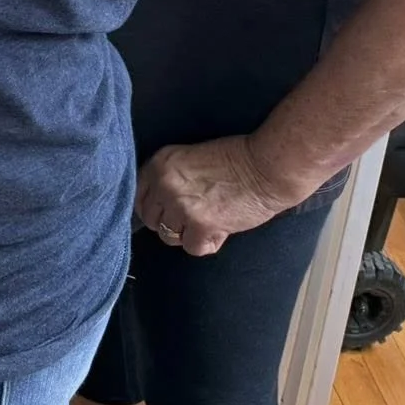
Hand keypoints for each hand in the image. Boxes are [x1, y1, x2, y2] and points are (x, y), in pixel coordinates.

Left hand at [136, 136, 307, 255]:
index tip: (165, 210)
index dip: (153, 206)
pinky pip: (191, 247)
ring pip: (168, 236)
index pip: (139, 194)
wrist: (265, 168)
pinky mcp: (201, 225)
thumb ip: (169, 176)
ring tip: (205, 223)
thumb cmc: (234, 159)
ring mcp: (181, 206)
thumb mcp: (189, 157)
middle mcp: (164, 185)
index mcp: (159, 164)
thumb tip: (158, 201)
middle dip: (168, 221)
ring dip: (186, 233)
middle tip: (189, 219)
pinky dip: (205, 243)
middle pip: (150, 218)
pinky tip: (218, 231)